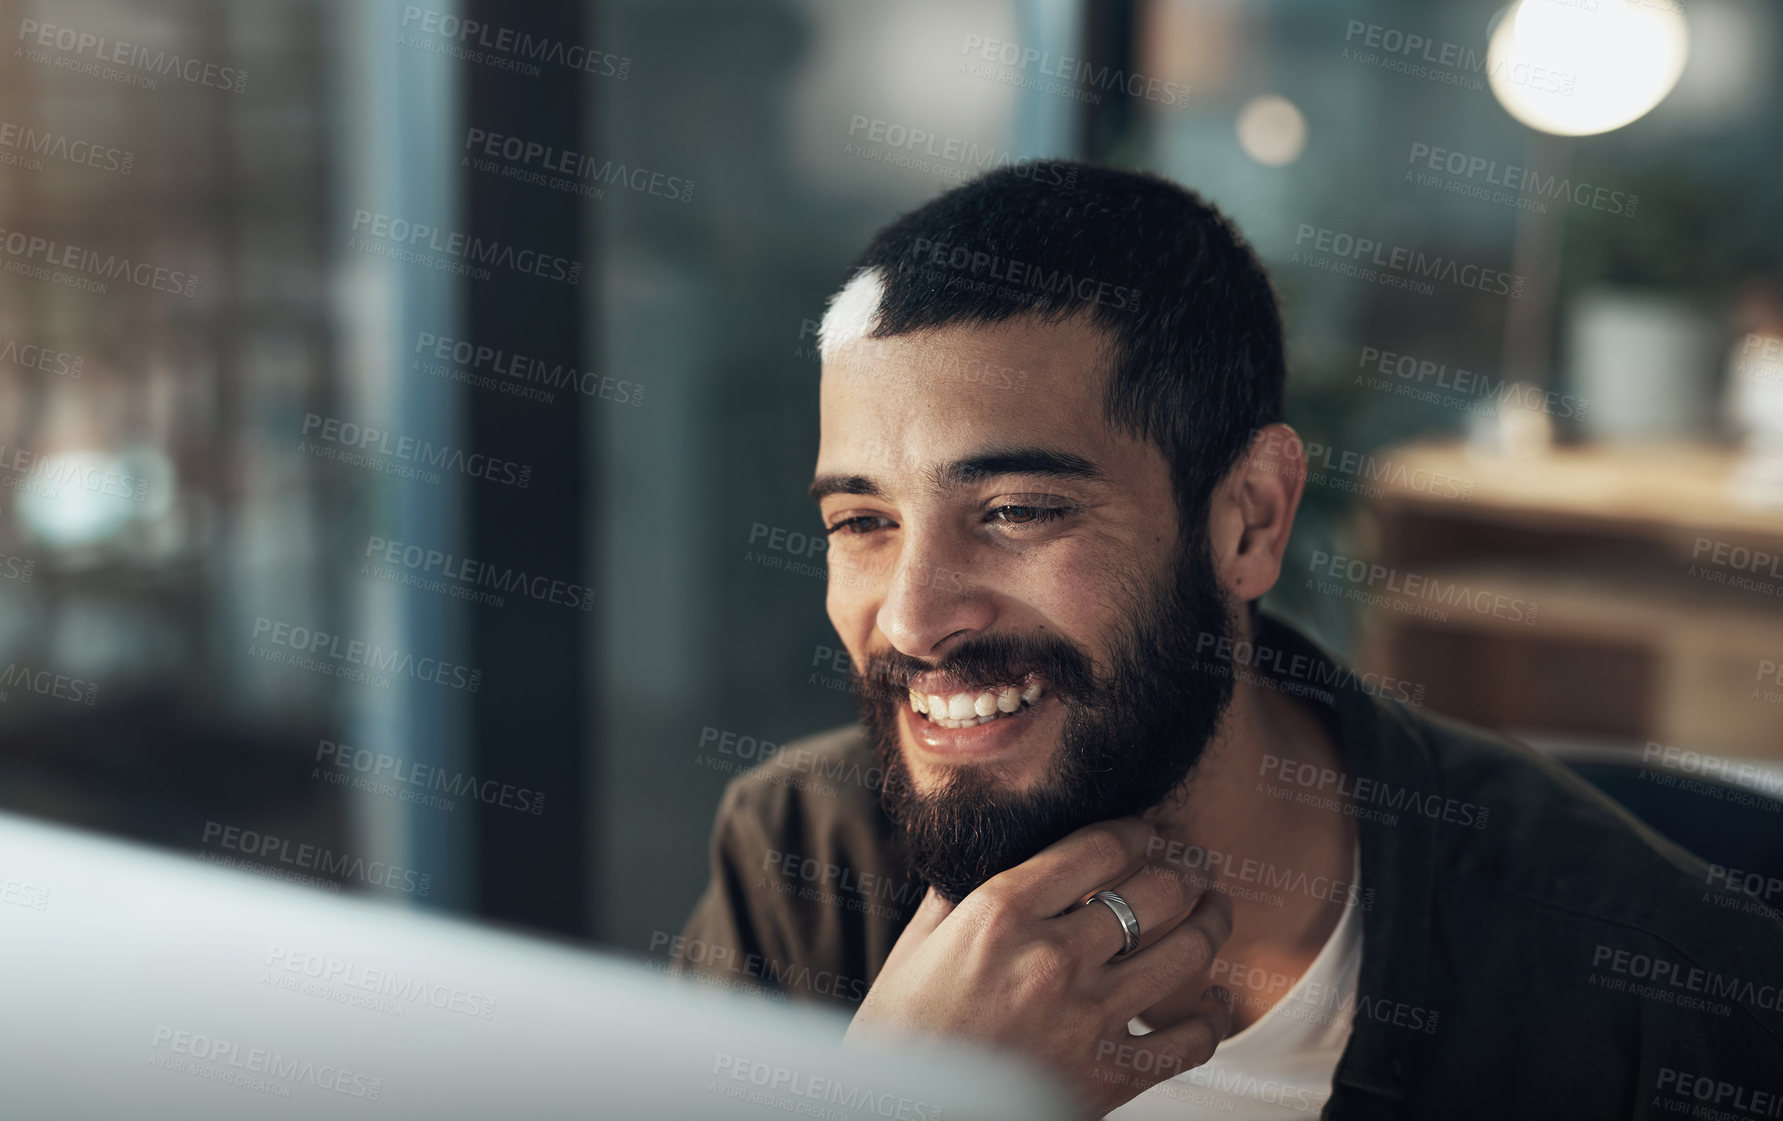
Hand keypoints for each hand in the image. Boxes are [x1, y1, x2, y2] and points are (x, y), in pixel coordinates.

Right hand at [843, 819, 1233, 1116]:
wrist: (902, 1120)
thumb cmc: (899, 1034)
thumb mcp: (917, 945)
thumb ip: (963, 892)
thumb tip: (999, 853)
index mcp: (1000, 913)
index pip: (1102, 847)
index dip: (1139, 831)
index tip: (1149, 831)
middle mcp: (1052, 958)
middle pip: (1157, 890)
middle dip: (1185, 868)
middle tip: (1194, 865)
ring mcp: (1087, 1020)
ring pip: (1188, 953)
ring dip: (1212, 922)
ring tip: (1214, 910)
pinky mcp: (1109, 1078)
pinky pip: (1190, 1042)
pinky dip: (1214, 1018)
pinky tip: (1216, 1001)